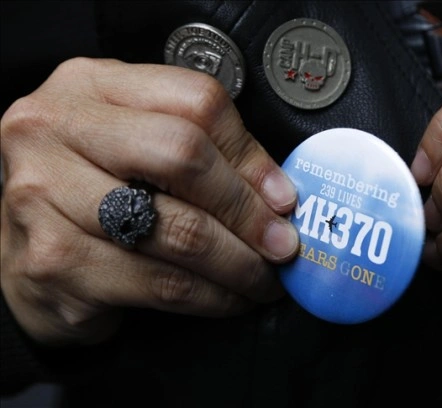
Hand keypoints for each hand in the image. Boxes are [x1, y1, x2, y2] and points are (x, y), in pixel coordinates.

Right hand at [0, 58, 298, 345]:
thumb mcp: (137, 143)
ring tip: (265, 276)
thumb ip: (200, 149)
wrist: (21, 250)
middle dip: (248, 211)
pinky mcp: (53, 261)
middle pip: (184, 157)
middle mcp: (55, 130)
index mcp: (89, 86)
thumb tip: (278, 194)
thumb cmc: (90, 188)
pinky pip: (161, 283)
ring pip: (178, 231)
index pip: (195, 101)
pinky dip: (212, 297)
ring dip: (240, 263)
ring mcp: (44, 195)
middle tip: (282, 243)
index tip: (283, 196)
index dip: (251, 154)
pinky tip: (230, 298)